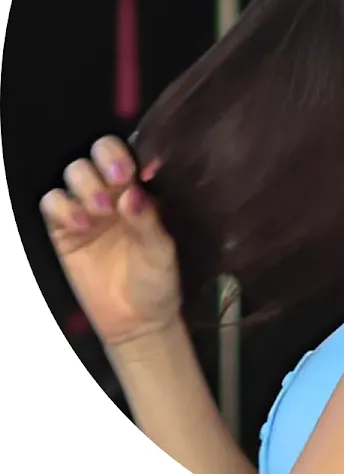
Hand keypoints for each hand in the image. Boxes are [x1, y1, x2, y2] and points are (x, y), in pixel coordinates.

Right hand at [39, 135, 180, 347]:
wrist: (136, 320)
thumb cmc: (157, 279)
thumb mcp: (161, 250)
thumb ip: (147, 220)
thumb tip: (131, 193)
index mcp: (141, 191)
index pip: (129, 155)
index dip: (127, 154)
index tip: (134, 169)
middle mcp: (113, 193)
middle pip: (96, 154)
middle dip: (104, 159)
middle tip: (117, 179)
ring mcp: (86, 210)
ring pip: (73, 173)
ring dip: (85, 183)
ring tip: (100, 210)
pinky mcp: (62, 231)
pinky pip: (51, 204)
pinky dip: (62, 207)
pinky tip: (81, 225)